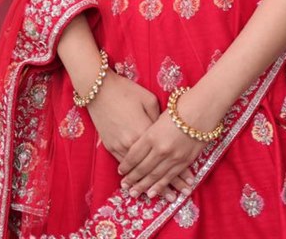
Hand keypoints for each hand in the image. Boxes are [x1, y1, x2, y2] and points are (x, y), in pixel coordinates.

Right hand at [87, 72, 193, 202]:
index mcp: (147, 132)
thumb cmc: (127, 90)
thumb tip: (165, 132)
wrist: (99, 88)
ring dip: (145, 184)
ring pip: (136, 170)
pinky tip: (134, 184)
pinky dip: (130, 175)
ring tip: (155, 196)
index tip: (186, 183)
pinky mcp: (110, 145)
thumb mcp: (149, 101)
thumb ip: (158, 119)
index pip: (165, 157)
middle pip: (152, 168)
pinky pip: (123, 165)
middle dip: (164, 184)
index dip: (176, 171)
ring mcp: (120, 146)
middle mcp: (134, 144)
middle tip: (174, 198)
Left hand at [117, 87, 224, 199]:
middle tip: (124, 186)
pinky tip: (153, 193)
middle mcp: (161, 148)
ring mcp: (174, 157)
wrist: (204, 107)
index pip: (134, 154)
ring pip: (155, 176)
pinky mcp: (185, 161)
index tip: (120, 171)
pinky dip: (160, 186)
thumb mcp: (159, 115)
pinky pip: (170, 177)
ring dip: (144, 186)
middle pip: (142, 168)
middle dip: (132, 178)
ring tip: (135, 193)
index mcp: (152, 134)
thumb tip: (141, 142)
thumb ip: (150, 130)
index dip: (126, 164)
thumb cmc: (180, 106)